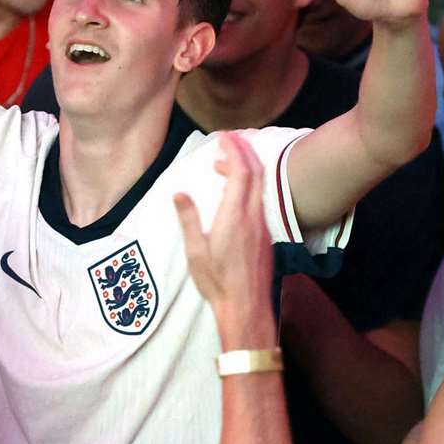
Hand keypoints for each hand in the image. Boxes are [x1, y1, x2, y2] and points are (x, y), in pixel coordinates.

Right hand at [174, 132, 274, 338]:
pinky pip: (259, 198)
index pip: (240, 172)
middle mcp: (252, 216)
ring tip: (224, 162)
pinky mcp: (264, 234)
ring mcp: (261, 225)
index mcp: (234, 217)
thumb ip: (189, 220)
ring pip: (260, 184)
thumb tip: (179, 193)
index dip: (234, 149)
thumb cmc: (217, 283)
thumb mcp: (196, 252)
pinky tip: (234, 190)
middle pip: (255, 171)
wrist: (247, 307)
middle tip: (228, 138)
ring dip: (246, 166)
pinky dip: (249, 183)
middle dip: (244, 149)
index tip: (223, 137)